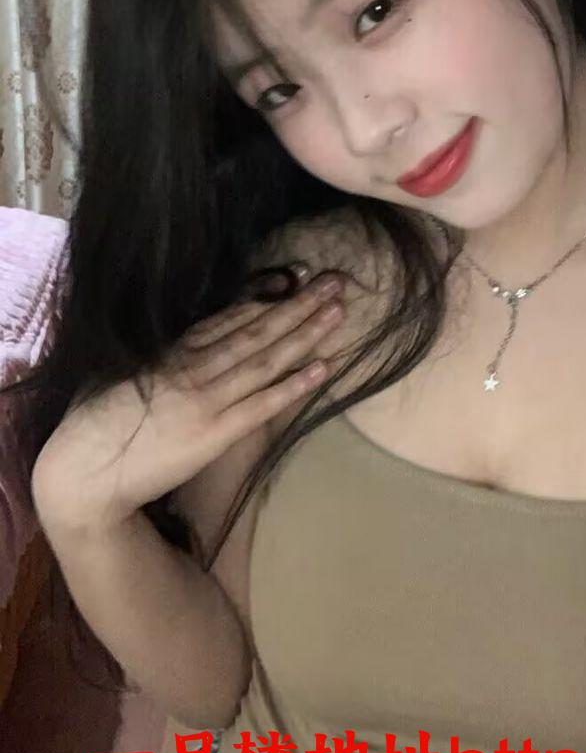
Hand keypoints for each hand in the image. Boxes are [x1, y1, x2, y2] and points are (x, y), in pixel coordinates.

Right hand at [31, 270, 345, 532]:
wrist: (80, 477)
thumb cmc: (88, 423)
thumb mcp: (116, 370)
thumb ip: (151, 351)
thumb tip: (171, 336)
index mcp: (169, 349)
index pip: (229, 315)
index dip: (267, 294)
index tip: (299, 275)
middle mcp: (193, 367)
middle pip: (257, 328)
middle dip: (299, 304)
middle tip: (335, 281)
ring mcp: (206, 400)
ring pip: (266, 358)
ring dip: (306, 333)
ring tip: (339, 309)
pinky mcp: (214, 434)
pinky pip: (263, 404)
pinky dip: (294, 385)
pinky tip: (324, 367)